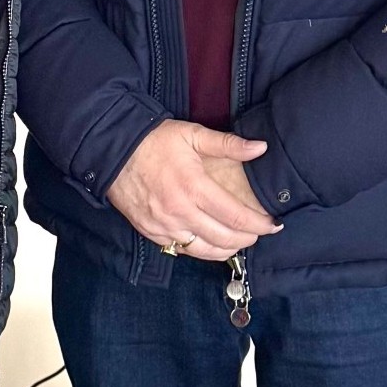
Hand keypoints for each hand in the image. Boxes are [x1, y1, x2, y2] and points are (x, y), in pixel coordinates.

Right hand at [105, 120, 280, 259]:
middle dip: (248, 239)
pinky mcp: (151, 232)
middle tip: (259, 233)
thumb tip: (260, 148)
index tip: (273, 224)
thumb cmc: (155, 140)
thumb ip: (228, 144)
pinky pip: (182, 250)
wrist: (113, 150)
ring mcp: (164, 226)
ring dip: (227, 249)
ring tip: (238, 240)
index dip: (260, 225)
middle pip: (225, 239)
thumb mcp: (192, 134)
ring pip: (205, 251)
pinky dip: (200, 249)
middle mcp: (180, 212)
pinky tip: (209, 241)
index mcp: (194, 187)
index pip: (236, 217)